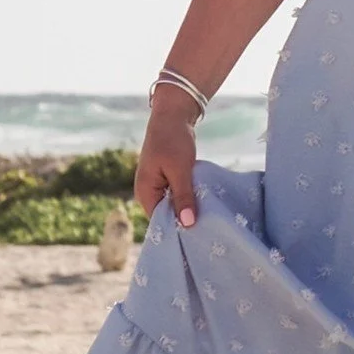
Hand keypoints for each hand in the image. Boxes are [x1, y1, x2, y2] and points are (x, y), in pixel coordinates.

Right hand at [135, 99, 200, 229]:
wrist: (172, 115)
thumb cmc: (173, 141)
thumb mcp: (180, 170)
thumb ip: (183, 197)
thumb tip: (187, 224)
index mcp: (145, 193)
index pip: (159, 221)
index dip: (177, 229)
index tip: (198, 237)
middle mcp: (148, 192)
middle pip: (166, 215)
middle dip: (184, 220)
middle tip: (208, 230)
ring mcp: (157, 186)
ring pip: (173, 205)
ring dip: (188, 207)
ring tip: (208, 219)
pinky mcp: (167, 179)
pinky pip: (177, 195)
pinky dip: (189, 197)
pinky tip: (204, 202)